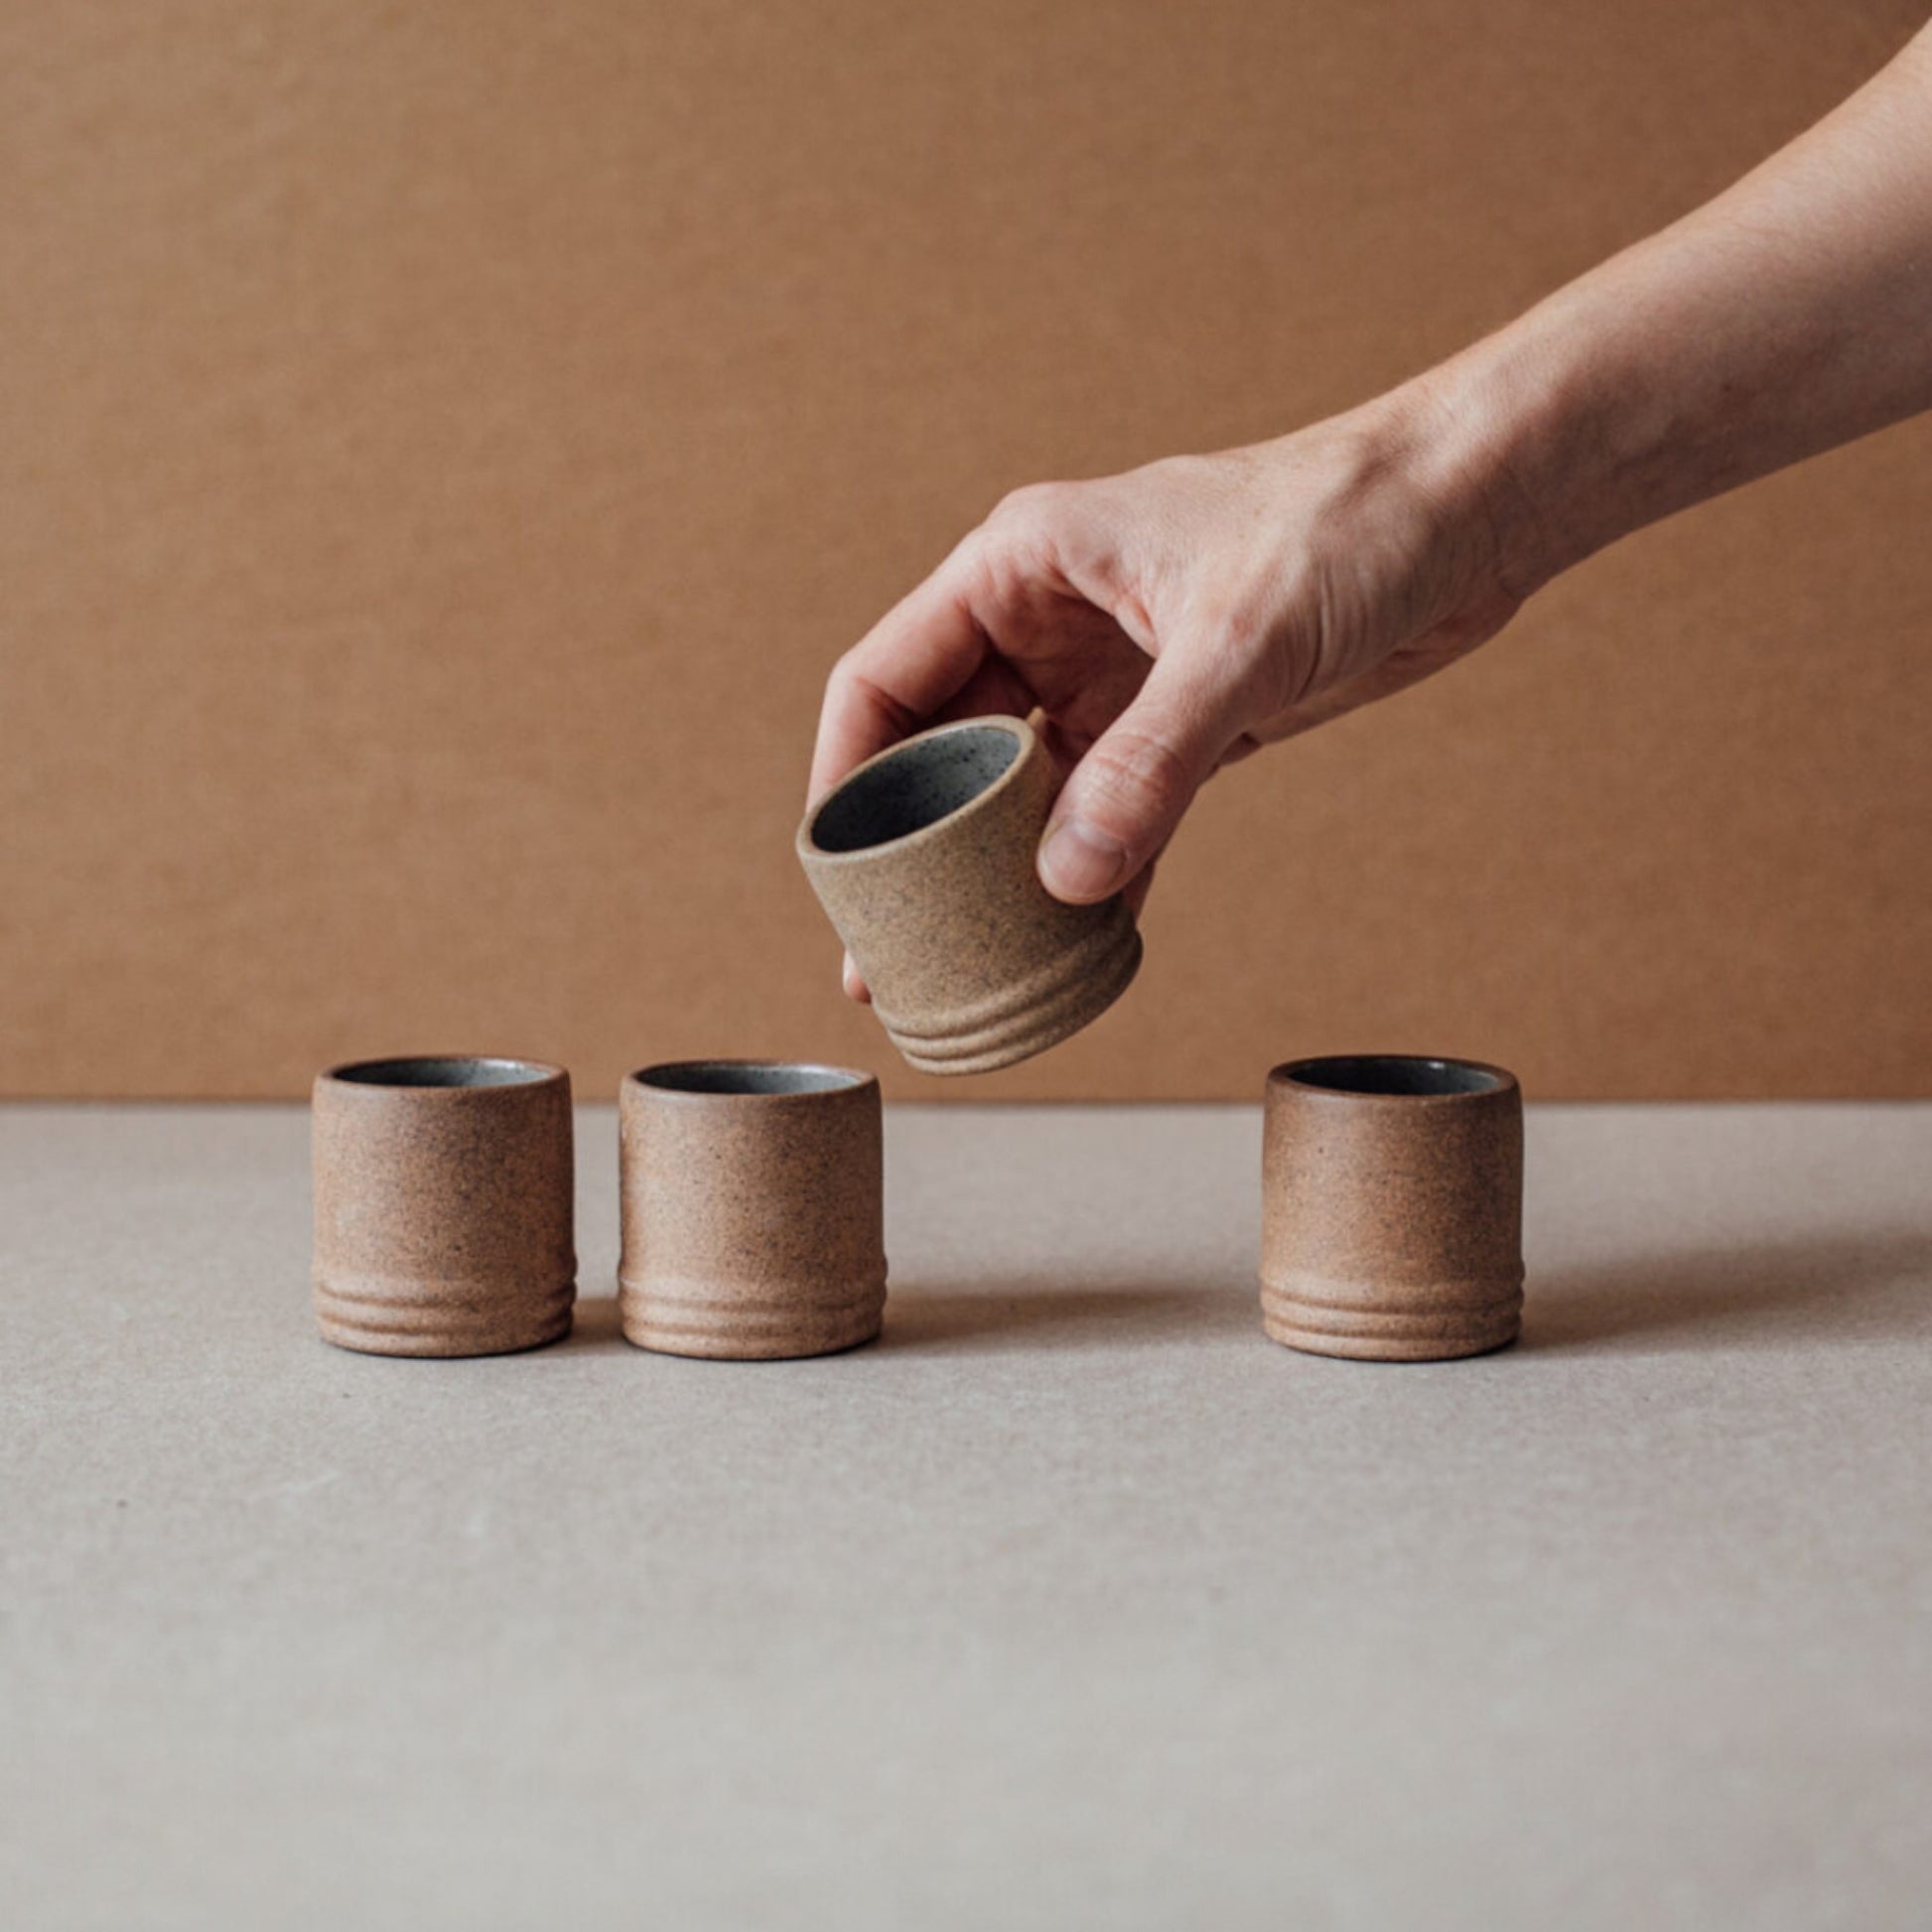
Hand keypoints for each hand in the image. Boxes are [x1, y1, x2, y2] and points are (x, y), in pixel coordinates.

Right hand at [808, 383, 1525, 999]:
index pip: (887, 678)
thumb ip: (1150, 764)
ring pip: (1023, 792)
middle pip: (942, 749)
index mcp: (1024, 564)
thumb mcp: (1237, 643)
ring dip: (998, 874)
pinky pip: (1109, 815)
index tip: (838, 872)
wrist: (1467, 511)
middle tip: (887, 949)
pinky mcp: (1179, 725)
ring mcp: (1114, 678)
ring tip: (962, 964)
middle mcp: (1051, 622)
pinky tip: (1070, 942)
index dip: (848, 778)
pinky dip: (1092, 875)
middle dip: (915, 848)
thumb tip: (1067, 881)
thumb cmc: (1349, 519)